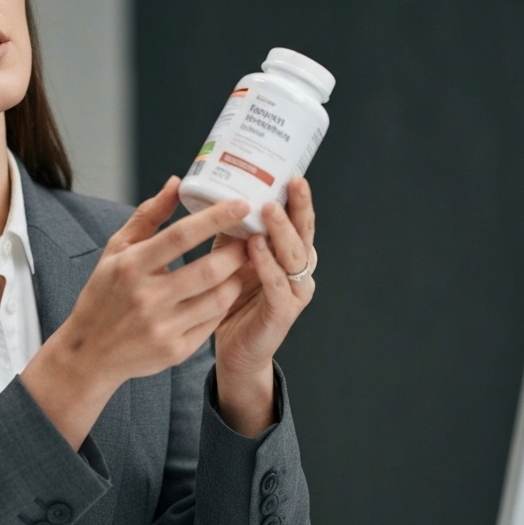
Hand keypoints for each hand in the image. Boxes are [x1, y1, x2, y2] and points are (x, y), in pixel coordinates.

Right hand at [22, 177, 250, 448]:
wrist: (90, 352)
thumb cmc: (104, 294)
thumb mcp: (116, 250)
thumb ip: (148, 215)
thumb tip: (178, 183)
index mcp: (131, 266)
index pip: (181, 236)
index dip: (215, 218)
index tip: (241, 204)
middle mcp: (147, 298)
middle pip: (208, 270)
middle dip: (236, 251)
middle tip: (248, 239)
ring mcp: (163, 327)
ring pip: (218, 299)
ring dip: (236, 278)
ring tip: (240, 264)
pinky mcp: (175, 351)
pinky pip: (213, 322)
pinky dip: (224, 304)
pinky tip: (224, 291)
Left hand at [213, 177, 317, 436]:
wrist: (234, 350)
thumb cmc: (232, 300)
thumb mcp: (230, 257)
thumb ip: (232, 231)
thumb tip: (218, 194)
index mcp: (289, 255)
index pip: (299, 221)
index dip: (299, 199)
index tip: (293, 174)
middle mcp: (299, 271)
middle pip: (304, 234)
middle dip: (298, 208)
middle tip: (290, 184)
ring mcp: (294, 293)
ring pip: (294, 257)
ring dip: (282, 233)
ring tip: (269, 211)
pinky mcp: (282, 314)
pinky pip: (277, 286)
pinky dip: (268, 266)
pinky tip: (256, 249)